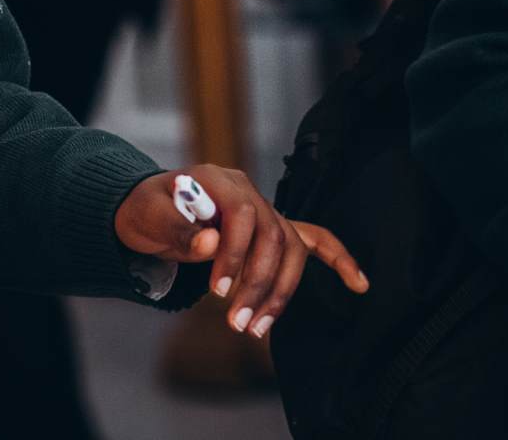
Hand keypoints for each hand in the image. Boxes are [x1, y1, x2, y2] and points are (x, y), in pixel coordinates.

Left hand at [115, 166, 368, 338]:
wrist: (150, 210)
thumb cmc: (149, 211)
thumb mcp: (148, 217)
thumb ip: (177, 229)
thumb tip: (210, 244)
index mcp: (217, 179)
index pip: (242, 214)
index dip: (235, 254)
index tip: (218, 290)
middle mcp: (247, 191)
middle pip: (273, 236)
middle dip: (258, 285)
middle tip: (237, 323)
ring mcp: (264, 210)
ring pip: (291, 250)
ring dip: (280, 292)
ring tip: (257, 328)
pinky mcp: (273, 230)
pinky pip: (314, 240)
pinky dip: (338, 259)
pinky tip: (359, 283)